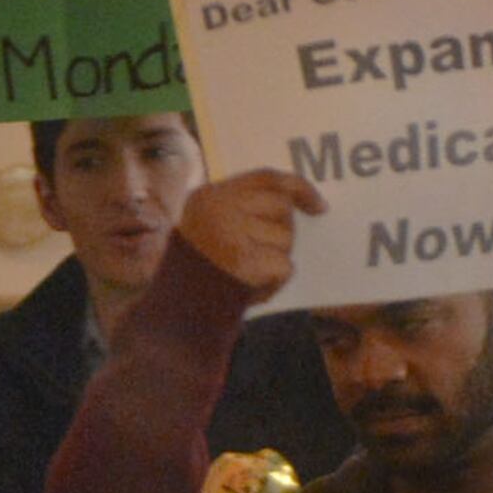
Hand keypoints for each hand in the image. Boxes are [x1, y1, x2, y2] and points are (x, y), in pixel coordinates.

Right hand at [177, 170, 328, 298]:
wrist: (173, 313)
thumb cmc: (193, 273)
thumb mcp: (206, 227)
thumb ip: (240, 209)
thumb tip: (291, 204)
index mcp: (210, 197)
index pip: (266, 178)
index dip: (298, 188)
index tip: (319, 206)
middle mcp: (221, 210)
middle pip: (281, 207)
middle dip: (282, 230)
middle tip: (260, 253)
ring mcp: (233, 235)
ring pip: (286, 238)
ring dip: (275, 259)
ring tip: (246, 274)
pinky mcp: (246, 263)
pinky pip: (284, 266)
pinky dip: (275, 282)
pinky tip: (251, 289)